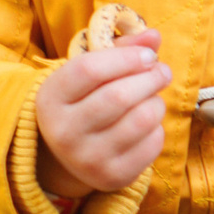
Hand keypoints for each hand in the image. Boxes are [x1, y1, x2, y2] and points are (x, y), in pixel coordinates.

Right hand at [34, 27, 170, 200]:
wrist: (67, 156)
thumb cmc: (83, 101)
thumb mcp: (89, 72)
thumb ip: (121, 50)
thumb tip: (154, 36)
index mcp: (51, 98)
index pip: (90, 70)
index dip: (127, 58)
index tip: (148, 55)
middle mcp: (63, 132)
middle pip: (119, 96)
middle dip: (151, 78)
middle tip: (162, 71)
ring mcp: (87, 159)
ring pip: (141, 120)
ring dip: (156, 102)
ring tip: (153, 97)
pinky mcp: (112, 177)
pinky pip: (151, 144)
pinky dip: (157, 128)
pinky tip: (147, 124)